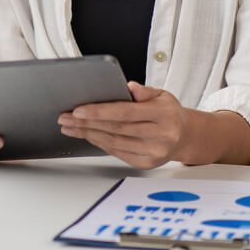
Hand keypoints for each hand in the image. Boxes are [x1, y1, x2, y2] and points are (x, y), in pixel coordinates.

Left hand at [57, 81, 187, 168]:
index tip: (78, 110)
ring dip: (88, 134)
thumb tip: (128, 86)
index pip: (125, 112)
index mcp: (163, 115)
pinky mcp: (146, 163)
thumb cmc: (168, 112)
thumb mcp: (162, 95)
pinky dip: (99, 143)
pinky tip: (87, 135)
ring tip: (70, 127)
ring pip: (113, 142)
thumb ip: (144, 91)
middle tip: (65, 117)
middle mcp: (160, 136)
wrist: (184, 136)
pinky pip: (117, 152)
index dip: (99, 112)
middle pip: (116, 129)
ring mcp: (153, 152)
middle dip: (86, 123)